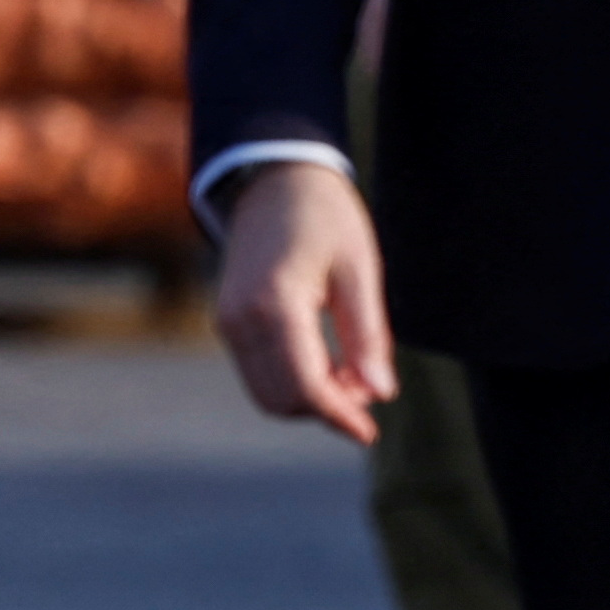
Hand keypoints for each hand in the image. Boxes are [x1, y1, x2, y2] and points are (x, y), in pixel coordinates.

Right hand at [212, 161, 397, 446]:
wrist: (272, 176)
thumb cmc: (323, 216)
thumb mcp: (359, 268)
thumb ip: (368, 334)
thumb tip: (382, 394)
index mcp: (274, 302)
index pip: (305, 384)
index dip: (340, 415)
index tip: (371, 433)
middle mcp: (240, 318)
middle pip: (281, 397)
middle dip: (326, 408)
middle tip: (369, 388)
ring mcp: (227, 321)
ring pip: (266, 392)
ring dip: (309, 398)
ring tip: (351, 372)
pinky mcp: (227, 321)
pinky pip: (257, 372)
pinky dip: (291, 381)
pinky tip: (327, 362)